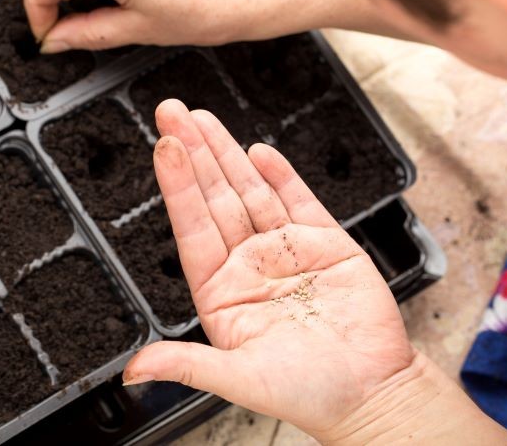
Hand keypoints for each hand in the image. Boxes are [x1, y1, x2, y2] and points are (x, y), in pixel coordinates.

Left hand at [123, 100, 506, 444]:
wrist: (372, 393)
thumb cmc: (309, 394)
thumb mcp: (239, 379)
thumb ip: (186, 364)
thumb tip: (134, 370)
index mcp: (222, 292)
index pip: (192, 228)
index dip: (178, 186)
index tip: (165, 148)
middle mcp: (249, 265)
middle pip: (216, 198)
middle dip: (196, 153)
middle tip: (173, 112)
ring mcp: (286, 251)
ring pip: (251, 191)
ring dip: (228, 154)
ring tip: (204, 119)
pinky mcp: (325, 243)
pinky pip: (298, 200)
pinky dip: (280, 174)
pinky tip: (258, 151)